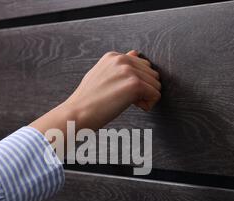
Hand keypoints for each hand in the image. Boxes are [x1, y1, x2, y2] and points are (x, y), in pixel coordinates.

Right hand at [30, 50, 160, 134]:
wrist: (77, 113)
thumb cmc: (87, 101)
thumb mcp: (101, 74)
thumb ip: (118, 65)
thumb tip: (135, 54)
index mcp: (114, 56)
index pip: (142, 65)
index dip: (136, 82)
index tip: (121, 93)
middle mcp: (122, 59)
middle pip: (152, 74)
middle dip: (144, 89)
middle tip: (125, 100)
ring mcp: (128, 71)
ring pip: (156, 85)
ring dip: (146, 97)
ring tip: (127, 103)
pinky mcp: (134, 84)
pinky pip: (155, 95)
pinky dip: (148, 105)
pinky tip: (133, 107)